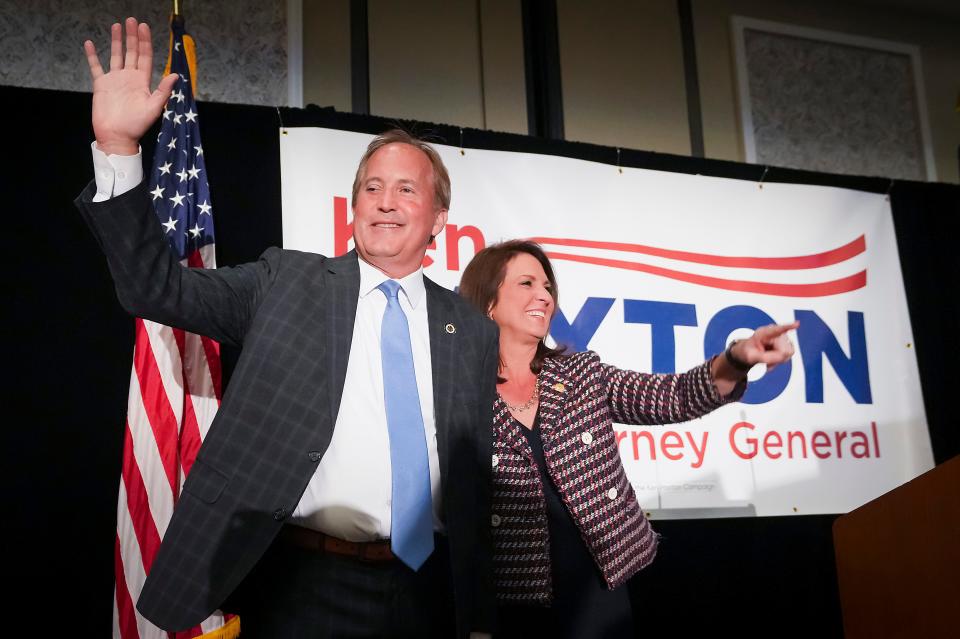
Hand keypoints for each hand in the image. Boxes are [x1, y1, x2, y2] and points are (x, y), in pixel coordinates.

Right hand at [83, 18, 177, 154]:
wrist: (116, 136)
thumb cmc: (136, 126)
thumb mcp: (153, 108)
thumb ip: (163, 91)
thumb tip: (175, 75)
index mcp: (143, 82)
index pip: (145, 57)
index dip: (145, 42)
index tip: (144, 27)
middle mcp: (130, 78)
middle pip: (132, 52)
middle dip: (132, 36)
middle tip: (132, 20)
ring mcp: (115, 80)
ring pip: (116, 55)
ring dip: (116, 41)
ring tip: (117, 25)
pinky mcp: (101, 85)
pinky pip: (96, 66)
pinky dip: (92, 55)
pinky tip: (90, 43)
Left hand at [731, 321, 798, 371]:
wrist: (749, 351)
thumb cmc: (749, 351)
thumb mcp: (750, 356)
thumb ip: (764, 357)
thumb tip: (783, 356)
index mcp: (764, 333)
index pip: (777, 329)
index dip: (788, 326)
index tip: (797, 324)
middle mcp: (776, 333)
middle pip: (785, 350)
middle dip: (776, 358)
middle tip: (764, 360)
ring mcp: (783, 338)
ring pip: (788, 354)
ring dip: (776, 360)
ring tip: (766, 358)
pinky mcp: (787, 344)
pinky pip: (787, 356)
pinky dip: (779, 361)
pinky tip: (771, 358)